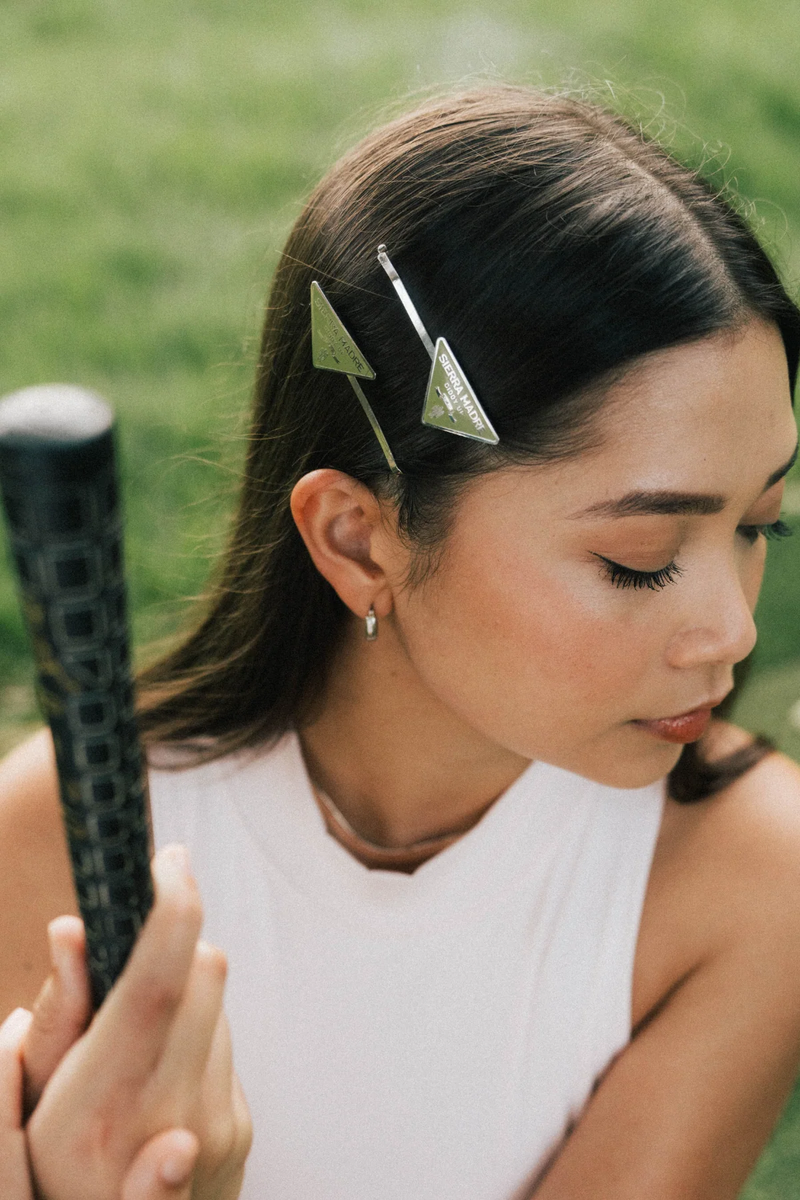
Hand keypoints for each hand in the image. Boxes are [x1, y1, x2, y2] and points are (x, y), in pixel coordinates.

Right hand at [23, 845, 251, 1199]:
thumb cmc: (54, 1171)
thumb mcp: (28, 1103)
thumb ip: (58, 1017)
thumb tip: (70, 929)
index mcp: (100, 1104)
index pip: (156, 983)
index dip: (173, 909)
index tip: (171, 859)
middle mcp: (165, 1116)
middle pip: (205, 974)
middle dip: (175, 944)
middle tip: (135, 950)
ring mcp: (213, 1129)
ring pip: (217, 1003)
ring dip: (184, 997)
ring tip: (135, 1042)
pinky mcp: (240, 1131)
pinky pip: (226, 1044)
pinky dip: (196, 1039)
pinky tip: (158, 1077)